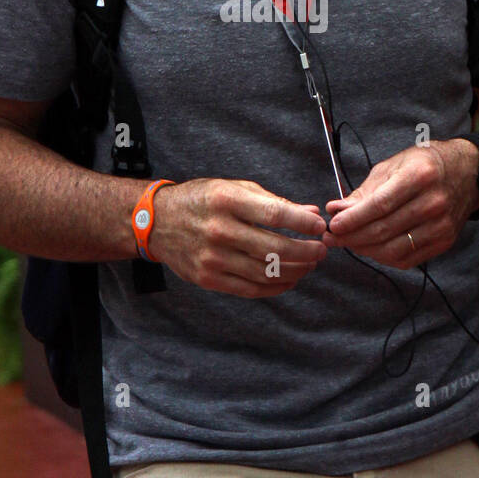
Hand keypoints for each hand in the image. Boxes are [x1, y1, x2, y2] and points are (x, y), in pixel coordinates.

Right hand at [149, 178, 327, 297]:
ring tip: (309, 264)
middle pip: (274, 248)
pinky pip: (251, 289)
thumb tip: (310, 213)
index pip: (274, 214)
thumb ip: (273, 202)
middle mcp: (218, 230)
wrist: (157, 222)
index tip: (320, 226)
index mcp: (226, 200)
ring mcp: (212, 258)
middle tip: (321, 250)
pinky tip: (289, 279)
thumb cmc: (202, 200)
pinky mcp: (208, 278)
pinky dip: (276, 287)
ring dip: (295, 271)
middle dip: (306, 252)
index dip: (303, 223)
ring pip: (266, 272)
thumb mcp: (234, 188)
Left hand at [322, 140, 478, 268]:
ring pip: (393, 249)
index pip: (380, 205)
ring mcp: (441, 225)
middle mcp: (433, 202)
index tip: (333, 225)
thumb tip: (336, 209)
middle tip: (331, 238)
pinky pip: (407, 258)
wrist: (467, 172)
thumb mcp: (393, 166)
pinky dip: (383, 257)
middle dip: (352, 237)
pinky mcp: (444, 241)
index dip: (353, 219)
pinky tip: (371, 248)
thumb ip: (365, 190)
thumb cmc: (424, 164)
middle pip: (384, 230)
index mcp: (419, 176)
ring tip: (348, 242)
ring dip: (364, 249)